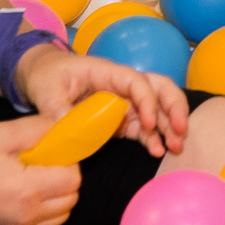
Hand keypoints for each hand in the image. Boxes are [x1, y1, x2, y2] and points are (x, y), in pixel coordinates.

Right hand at [0, 114, 80, 224]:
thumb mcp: (2, 134)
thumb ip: (38, 129)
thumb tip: (65, 127)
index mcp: (26, 190)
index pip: (73, 179)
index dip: (68, 162)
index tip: (52, 152)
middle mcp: (27, 216)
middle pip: (72, 198)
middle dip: (66, 179)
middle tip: (45, 164)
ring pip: (63, 215)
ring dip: (59, 196)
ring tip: (37, 179)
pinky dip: (46, 210)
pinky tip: (26, 194)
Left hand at [18, 46, 188, 158]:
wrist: (43, 76)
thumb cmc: (47, 75)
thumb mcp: (46, 89)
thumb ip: (57, 108)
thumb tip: (67, 130)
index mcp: (108, 73)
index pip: (137, 82)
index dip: (147, 100)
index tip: (149, 123)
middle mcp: (122, 86)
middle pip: (159, 89)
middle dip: (174, 108)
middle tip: (181, 131)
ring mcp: (124, 103)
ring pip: (157, 109)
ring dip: (170, 126)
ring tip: (176, 147)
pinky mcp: (120, 119)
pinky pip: (143, 127)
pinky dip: (153, 138)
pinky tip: (158, 151)